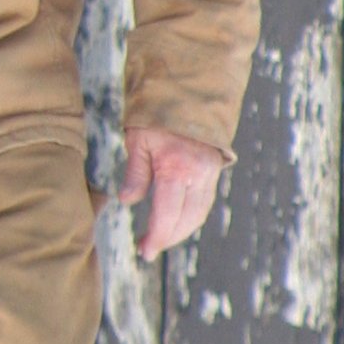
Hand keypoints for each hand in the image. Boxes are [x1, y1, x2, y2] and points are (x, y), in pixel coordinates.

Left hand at [120, 126, 224, 259]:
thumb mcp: (138, 139)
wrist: (189, 92)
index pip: (167, 215)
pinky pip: (204, 201)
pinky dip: (191, 216)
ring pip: (199, 213)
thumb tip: (128, 202)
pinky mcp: (214, 170)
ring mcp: (210, 173)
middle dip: (168, 238)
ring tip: (161, 238)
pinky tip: (176, 221)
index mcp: (176, 168)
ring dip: (181, 230)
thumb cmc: (157, 113)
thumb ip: (136, 173)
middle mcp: (198, 174)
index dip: (157, 237)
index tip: (144, 251)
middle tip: (149, 249)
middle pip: (186, 220)